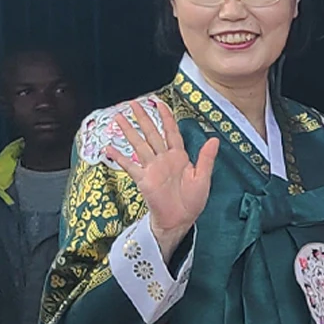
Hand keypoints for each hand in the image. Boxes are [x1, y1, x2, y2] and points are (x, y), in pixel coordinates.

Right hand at [124, 101, 217, 251]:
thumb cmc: (193, 201)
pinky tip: (109, 148)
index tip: (159, 103)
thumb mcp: (203, 178)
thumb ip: (206, 158)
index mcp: (179, 157)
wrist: (180, 220)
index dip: (166, 117)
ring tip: (119, 118)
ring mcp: (152, 167)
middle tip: (133, 103)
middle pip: (152, 133)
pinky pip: (129, 165)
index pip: (171, 132)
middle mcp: (163, 159)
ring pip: (139, 144)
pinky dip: (119, 157)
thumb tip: (214, 139)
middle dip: (143, 118)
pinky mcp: (143, 179)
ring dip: (129, 131)